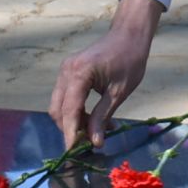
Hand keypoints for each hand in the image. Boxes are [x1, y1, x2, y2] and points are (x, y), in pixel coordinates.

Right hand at [48, 0, 161, 148]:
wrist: (129, 35)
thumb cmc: (129, 60)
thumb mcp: (119, 92)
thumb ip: (103, 116)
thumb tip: (94, 142)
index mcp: (79, 74)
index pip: (68, 110)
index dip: (70, 133)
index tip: (74, 152)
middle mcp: (66, 71)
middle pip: (58, 110)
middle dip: (70, 128)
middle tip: (90, 142)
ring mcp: (65, 70)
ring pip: (60, 105)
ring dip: (75, 121)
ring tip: (99, 130)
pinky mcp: (69, 72)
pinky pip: (66, 96)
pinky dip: (76, 110)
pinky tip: (96, 118)